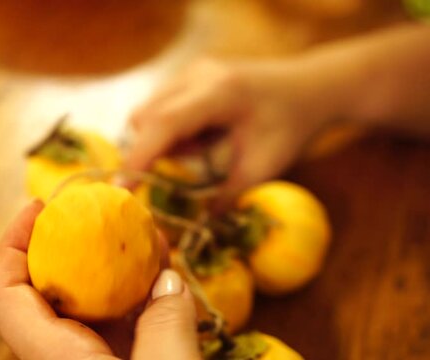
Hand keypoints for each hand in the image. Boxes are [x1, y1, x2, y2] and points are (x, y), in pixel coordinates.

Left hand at [0, 201, 200, 359]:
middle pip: (49, 288)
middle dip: (72, 243)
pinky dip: (141, 293)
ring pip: (92, 301)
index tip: (39, 207)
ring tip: (144, 230)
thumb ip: (166, 327)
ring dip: (116, 264)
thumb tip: (169, 281)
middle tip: (98, 209)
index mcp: (54, 357)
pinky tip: (167, 269)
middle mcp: (64, 355)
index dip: (11, 245)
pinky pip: (123, 320)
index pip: (6, 295)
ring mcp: (94, 358)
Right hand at [125, 58, 332, 198]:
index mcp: (219, 93)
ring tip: (203, 148)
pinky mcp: (187, 76)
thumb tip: (193, 225)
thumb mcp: (264, 166)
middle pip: (145, 117)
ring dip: (162, 140)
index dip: (138, 156)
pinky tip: (202, 135)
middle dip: (151, 151)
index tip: (123, 189)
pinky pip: (159, 108)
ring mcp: (190, 71)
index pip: (163, 123)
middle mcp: (196, 75)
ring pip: (147, 112)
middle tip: (186, 167)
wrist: (308, 88)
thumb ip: (227, 195)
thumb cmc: (291, 126)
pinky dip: (170, 130)